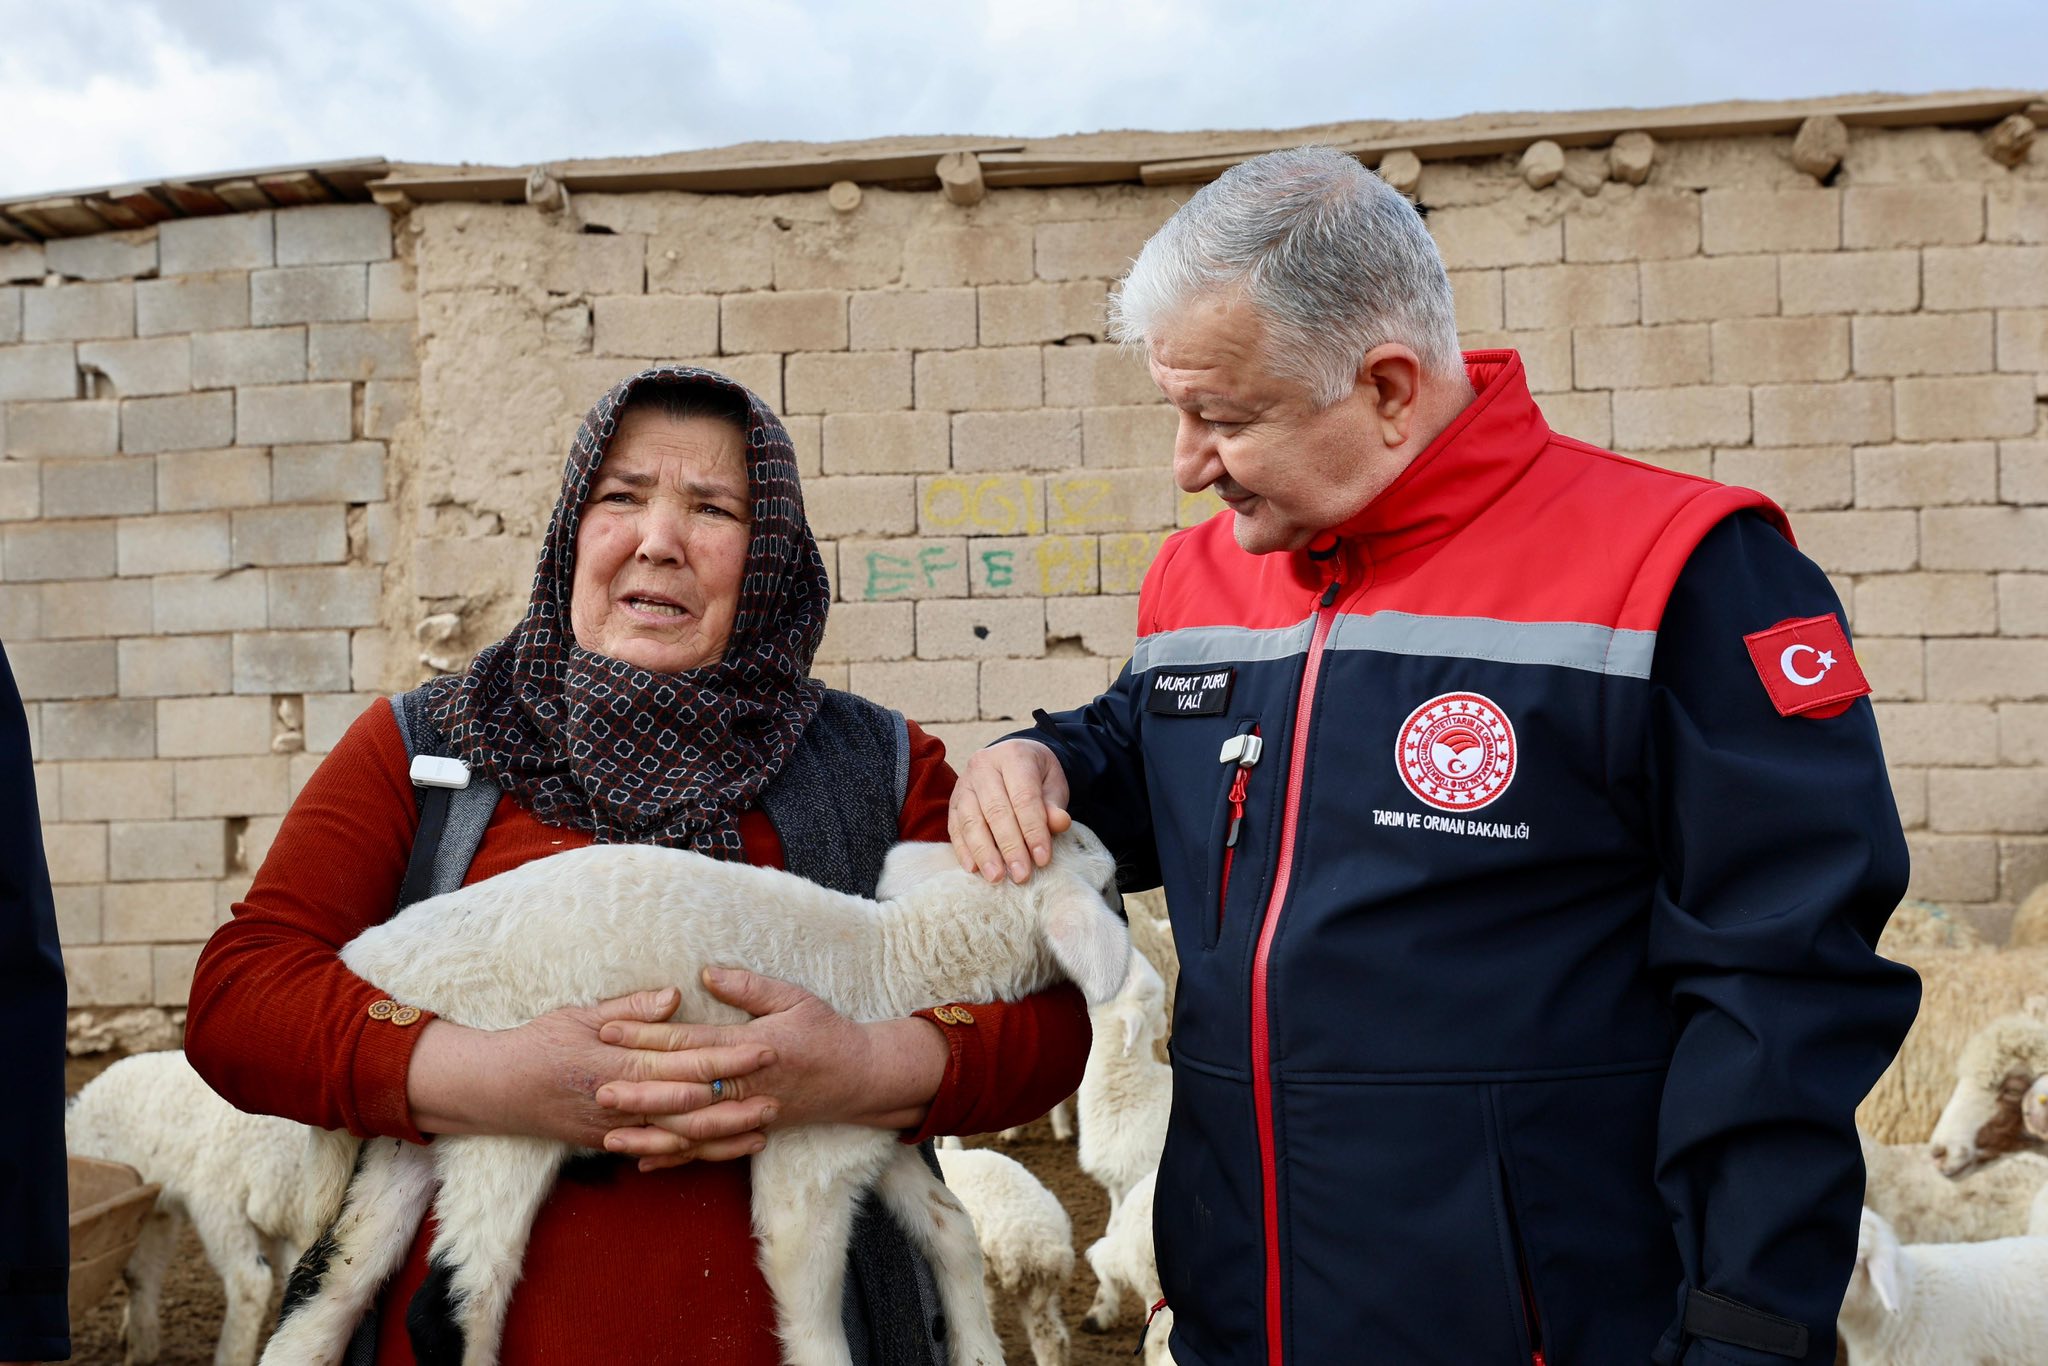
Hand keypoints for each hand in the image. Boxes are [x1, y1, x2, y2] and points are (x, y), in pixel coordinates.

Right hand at [404, 987, 771, 1148]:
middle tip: (779, 1095)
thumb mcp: (579, 1015)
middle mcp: (621, 1102)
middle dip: (737, 1101)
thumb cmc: (537, 1043)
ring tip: (762, 1128)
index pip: (685, 1061)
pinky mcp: (610, 1144)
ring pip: (680, 1137)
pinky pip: (659, 1152)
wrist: (495, 1090)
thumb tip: (675, 995)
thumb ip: (630, 1010)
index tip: (764, 1050)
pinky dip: (692, 1154)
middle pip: (691, 1106)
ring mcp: (616, 1129)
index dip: (728, 1058)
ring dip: (723, 1134)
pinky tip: (720, 1150)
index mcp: (618, 1064)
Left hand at [596, 967, 949, 1170]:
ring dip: (649, 1130)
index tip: (609, 1030)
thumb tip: (706, 973)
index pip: (690, 1041)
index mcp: (751, 1047)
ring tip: (608, 1130)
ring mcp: (747, 1113)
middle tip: (595, 1087)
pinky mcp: (749, 1131)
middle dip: (637, 1088)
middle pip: (682, 1089)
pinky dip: (676, 1156)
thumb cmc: (826, 1032)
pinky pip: (708, 1149)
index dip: (648, 1035)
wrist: (859, 1078)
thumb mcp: (793, 998)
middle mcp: (745, 1085)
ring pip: (691, 1127)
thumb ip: (748, 987)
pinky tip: (643, 1158)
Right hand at [949, 738, 1071, 882]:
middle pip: (996, 810)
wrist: (1015, 761)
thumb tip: (1060, 823)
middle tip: (1021, 875)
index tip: (1042, 859)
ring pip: (971, 820)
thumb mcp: (1053, 785)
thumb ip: (1054, 806)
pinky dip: (963, 849)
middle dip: (1009, 846)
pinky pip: (955, 826)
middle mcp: (983, 764)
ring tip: (996, 877)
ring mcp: (964, 782)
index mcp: (1013, 755)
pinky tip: (974, 869)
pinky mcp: (953, 800)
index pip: (1024, 797)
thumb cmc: (1037, 777)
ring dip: (984, 852)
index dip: (1033, 830)